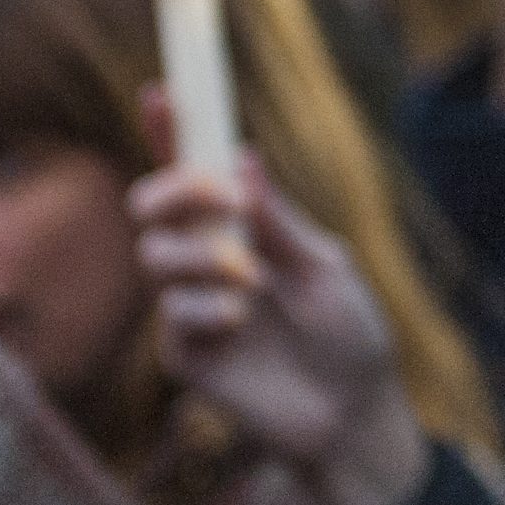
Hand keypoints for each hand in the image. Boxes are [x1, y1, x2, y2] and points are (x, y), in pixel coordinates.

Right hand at [127, 152, 428, 504]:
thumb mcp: (324, 266)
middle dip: (175, 188)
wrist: (352, 414)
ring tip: (249, 278)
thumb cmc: (349, 335)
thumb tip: (242, 160)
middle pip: (151, 204)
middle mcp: (207, 258)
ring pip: (155, 254)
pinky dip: (209, 308)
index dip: (172, 130)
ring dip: (201, 255)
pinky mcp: (183, 351)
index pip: (195, 171)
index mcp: (242, 227)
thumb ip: (279, 221)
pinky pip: (173, 311)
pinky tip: (242, 324)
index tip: (159, 91)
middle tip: (220, 198)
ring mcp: (190, 304)